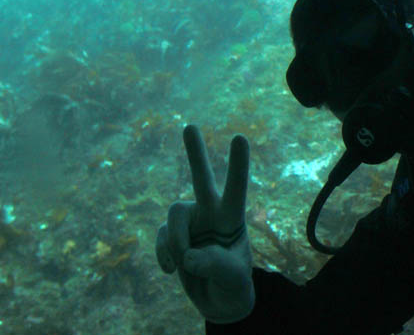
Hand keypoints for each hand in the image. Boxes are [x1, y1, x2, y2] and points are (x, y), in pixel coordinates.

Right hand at [156, 125, 254, 323]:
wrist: (218, 300)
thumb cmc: (233, 285)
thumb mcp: (233, 278)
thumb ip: (214, 265)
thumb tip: (188, 255)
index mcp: (232, 218)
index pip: (236, 189)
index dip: (237, 165)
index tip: (240, 137)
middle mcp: (210, 213)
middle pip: (201, 179)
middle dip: (195, 154)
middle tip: (190, 126)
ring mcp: (190, 223)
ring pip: (173, 215)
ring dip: (176, 243)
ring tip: (186, 265)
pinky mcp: (173, 237)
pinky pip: (162, 238)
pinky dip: (164, 255)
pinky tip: (172, 271)